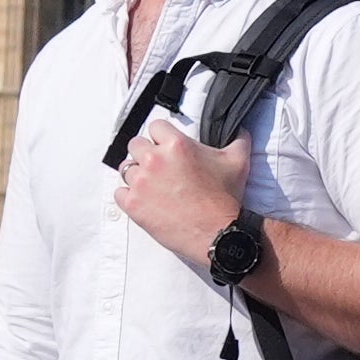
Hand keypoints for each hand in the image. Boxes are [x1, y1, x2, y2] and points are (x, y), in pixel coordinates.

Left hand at [111, 106, 247, 266]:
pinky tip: (143, 199)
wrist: (218, 232)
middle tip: (158, 167)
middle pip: (135, 145)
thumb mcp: (238, 161)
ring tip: (152, 186)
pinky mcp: (134, 205)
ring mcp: (141, 183)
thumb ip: (238, 139)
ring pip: (126, 169)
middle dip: (145, 153)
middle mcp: (154, 160)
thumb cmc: (226, 197)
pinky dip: (128, 195)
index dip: (161, 136)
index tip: (166, 147)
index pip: (155, 126)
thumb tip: (241, 128)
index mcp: (176, 145)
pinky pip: (119, 193)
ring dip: (137, 175)